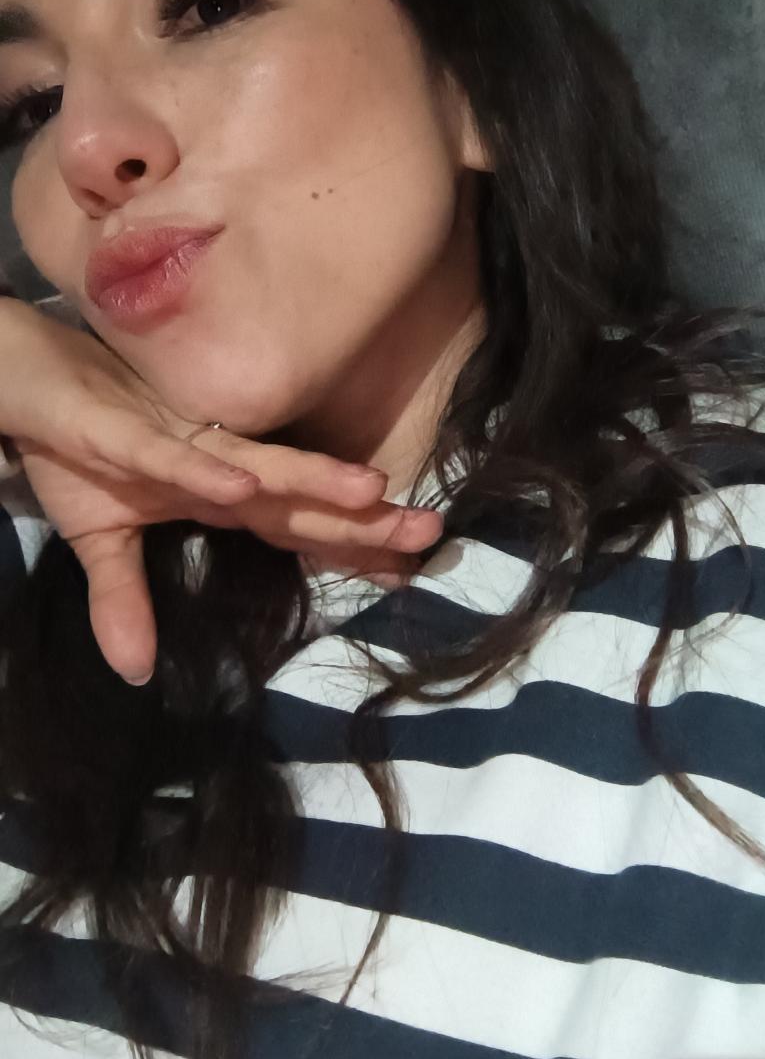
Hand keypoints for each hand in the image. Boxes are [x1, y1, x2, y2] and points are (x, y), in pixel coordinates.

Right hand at [0, 301, 441, 683]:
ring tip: (370, 491)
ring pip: (257, 465)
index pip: (296, 529)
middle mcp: (215, 466)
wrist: (25, 386)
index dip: (350, 549)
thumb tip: (134, 672)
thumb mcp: (100, 540)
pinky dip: (207, 468)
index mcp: (217, 493)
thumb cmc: (75, 449)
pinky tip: (246, 483)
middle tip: (430, 533)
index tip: (408, 573)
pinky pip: (172, 454)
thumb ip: (125, 600)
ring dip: (312, 479)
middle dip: (362, 519)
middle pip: (297, 501)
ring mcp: (176, 444)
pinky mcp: (124, 433)